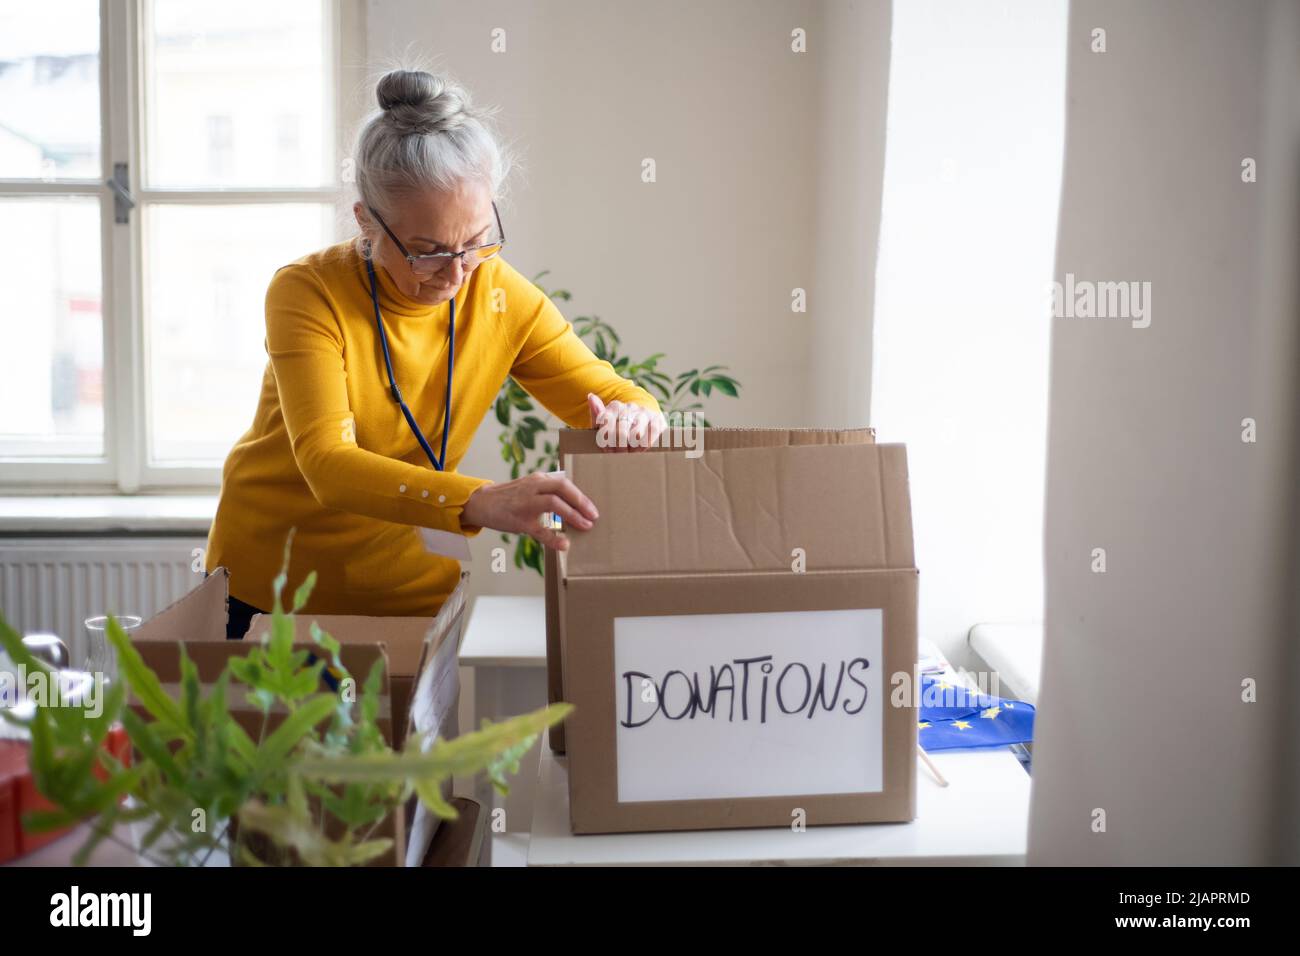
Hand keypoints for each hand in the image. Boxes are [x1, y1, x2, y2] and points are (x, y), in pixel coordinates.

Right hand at [461, 472, 598, 550]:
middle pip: (562, 488)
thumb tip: (574, 504)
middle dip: (581, 502)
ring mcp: (526, 503)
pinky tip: (564, 545)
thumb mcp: (530, 488)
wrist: (482, 503)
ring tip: (584, 526)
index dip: (580, 496)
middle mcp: (533, 488)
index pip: (564, 483)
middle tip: (593, 517)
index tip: (592, 509)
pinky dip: (554, 538)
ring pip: (554, 504)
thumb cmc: (510, 498)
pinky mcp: (519, 521)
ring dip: (572, 515)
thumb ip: (549, 492)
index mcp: (538, 480)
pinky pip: (540, 530)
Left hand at [587, 393, 666, 451]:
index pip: (606, 424)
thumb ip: (597, 413)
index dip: (606, 441)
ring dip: (633, 448)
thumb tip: (591, 396)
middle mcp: (630, 407)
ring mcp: (644, 412)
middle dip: (619, 448)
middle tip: (619, 454)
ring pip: (637, 433)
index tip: (607, 449)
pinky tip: (642, 448)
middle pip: (621, 432)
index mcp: (614, 407)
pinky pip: (653, 431)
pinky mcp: (658, 419)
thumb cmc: (618, 428)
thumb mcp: (604, 424)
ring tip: (631, 453)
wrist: (643, 423)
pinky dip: (646, 443)